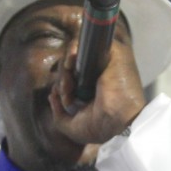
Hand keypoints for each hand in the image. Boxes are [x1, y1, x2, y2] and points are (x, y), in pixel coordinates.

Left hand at [47, 33, 145, 148]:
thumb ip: (59, 114)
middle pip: (71, 66)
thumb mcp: (72, 127)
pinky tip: (69, 68)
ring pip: (74, 55)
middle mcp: (100, 73)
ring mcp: (105, 61)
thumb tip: (52, 95)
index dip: (62, 84)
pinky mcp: (111, 51)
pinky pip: (83, 43)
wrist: (117, 122)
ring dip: (65, 71)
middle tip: (65, 94)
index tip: (62, 97)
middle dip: (62, 80)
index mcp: (95, 89)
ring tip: (68, 88)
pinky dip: (71, 53)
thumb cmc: (101, 128)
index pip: (72, 77)